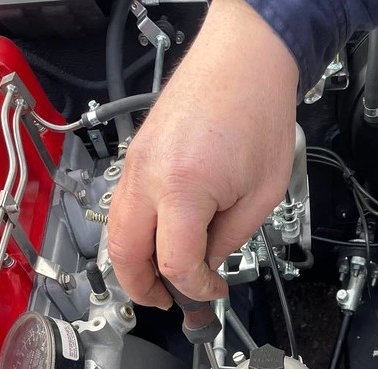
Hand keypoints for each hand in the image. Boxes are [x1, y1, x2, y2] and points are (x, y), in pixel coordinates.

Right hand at [108, 0, 298, 307]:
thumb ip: (229, 239)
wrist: (246, 58)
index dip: (193, 289)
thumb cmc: (259, 111)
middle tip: (168, 302)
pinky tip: (160, 243)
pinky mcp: (136, 154)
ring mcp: (135, 163)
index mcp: (183, 188)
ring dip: (134, 264)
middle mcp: (148, 176)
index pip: (174, 264)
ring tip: (163, 279)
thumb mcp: (260, 196)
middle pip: (124, 255)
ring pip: (116, 233)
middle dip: (143, 289)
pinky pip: (124, 208)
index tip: (210, 292)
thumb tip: (207, 267)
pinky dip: (136, 234)